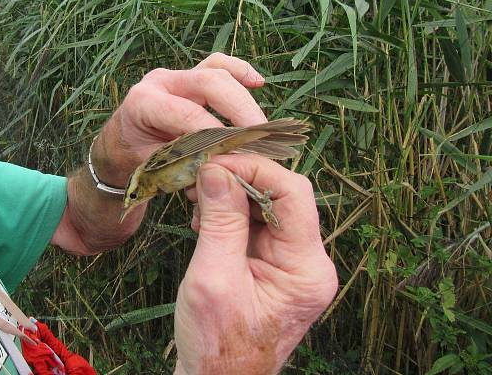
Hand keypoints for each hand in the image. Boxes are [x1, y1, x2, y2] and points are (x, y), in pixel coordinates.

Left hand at [91, 53, 266, 193]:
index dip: (216, 132)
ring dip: (243, 97)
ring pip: (217, 71)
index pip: (188, 113)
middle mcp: (160, 81)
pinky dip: (239, 71)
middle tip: (259, 138)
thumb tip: (220, 167)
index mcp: (143, 101)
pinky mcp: (191, 76)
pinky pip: (218, 65)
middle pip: (209, 82)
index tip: (238, 153)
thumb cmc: (134, 157)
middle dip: (239, 109)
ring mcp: (176, 75)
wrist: (120, 144)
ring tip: (260, 126)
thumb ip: (183, 165)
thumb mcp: (152, 166)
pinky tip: (257, 83)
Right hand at [174, 156, 337, 374]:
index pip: (293, 195)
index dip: (255, 169)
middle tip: (202, 173)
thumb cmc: (217, 346)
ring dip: (233, 195)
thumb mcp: (212, 279)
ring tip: (199, 198)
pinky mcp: (273, 266)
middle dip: (241, 179)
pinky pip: (257, 224)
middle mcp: (308, 263)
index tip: (215, 161)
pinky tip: (204, 218)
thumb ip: (219, 222)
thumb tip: (215, 169)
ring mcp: (292, 265)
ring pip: (269, 206)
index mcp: (306, 270)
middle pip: (284, 196)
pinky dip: (230, 213)